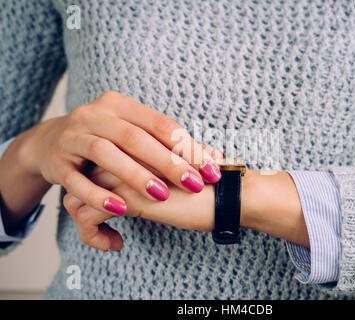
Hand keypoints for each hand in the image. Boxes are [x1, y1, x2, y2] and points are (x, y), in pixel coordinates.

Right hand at [13, 91, 221, 217]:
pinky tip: (121, 210)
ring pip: (105, 154)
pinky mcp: (57, 163)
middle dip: (168, 162)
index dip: (187, 147)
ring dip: (135, 176)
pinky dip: (99, 196)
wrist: (50, 142)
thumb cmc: (107, 140)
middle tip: (194, 184)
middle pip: (135, 138)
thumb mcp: (135, 134)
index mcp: (119, 105)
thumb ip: (170, 144)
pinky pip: (76, 181)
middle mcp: (94, 115)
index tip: (211, 169)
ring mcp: (73, 137)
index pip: (160, 124)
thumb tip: (217, 157)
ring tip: (162, 196)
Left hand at [63, 166, 215, 250]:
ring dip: (85, 222)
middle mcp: (126, 156)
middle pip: (83, 178)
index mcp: (137, 148)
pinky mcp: (128, 199)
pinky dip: (93, 236)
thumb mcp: (176, 175)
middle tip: (99, 224)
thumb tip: (146, 184)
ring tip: (107, 237)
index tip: (108, 204)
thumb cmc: (207, 188)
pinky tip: (115, 244)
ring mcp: (125, 175)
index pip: (99, 162)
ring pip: (79, 197)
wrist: (228, 195)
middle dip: (84, 203)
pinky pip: (88, 218)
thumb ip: (155, 172)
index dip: (95, 184)